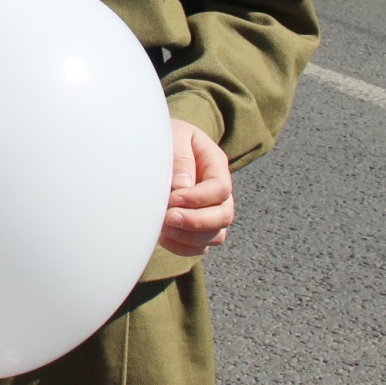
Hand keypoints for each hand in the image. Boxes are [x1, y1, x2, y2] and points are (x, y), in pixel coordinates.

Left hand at [159, 120, 233, 256]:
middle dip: (197, 221)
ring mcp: (212, 210)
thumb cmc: (167, 138)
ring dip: (190, 237)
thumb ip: (180, 158)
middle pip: (224, 215)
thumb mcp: (174, 136)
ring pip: (215, 235)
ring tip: (164, 229)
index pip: (220, 188)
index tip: (172, 198)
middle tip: (168, 219)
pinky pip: (201, 246)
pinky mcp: (199, 226)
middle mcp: (219, 190)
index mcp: (215, 164)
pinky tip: (163, 238)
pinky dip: (184, 248)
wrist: (161, 146)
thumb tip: (183, 185)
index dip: (198, 198)